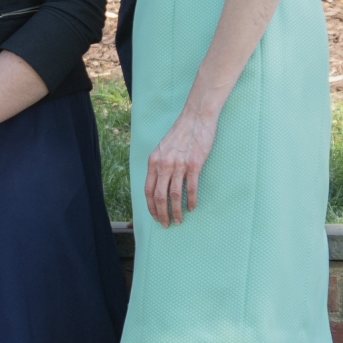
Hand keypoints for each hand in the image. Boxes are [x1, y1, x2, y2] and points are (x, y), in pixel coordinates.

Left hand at [143, 107, 217, 226]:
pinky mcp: (194, 165)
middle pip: (159, 195)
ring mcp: (179, 165)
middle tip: (165, 224)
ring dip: (176, 211)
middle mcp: (163, 164)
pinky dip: (190, 200)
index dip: (150, 206)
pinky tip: (191, 208)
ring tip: (178, 221)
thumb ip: (159, 164)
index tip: (154, 216)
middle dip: (161, 213)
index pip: (148, 189)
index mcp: (153, 161)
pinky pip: (191, 188)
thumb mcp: (162, 148)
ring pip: (174, 195)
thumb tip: (158, 183)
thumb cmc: (179, 133)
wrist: (195, 119)